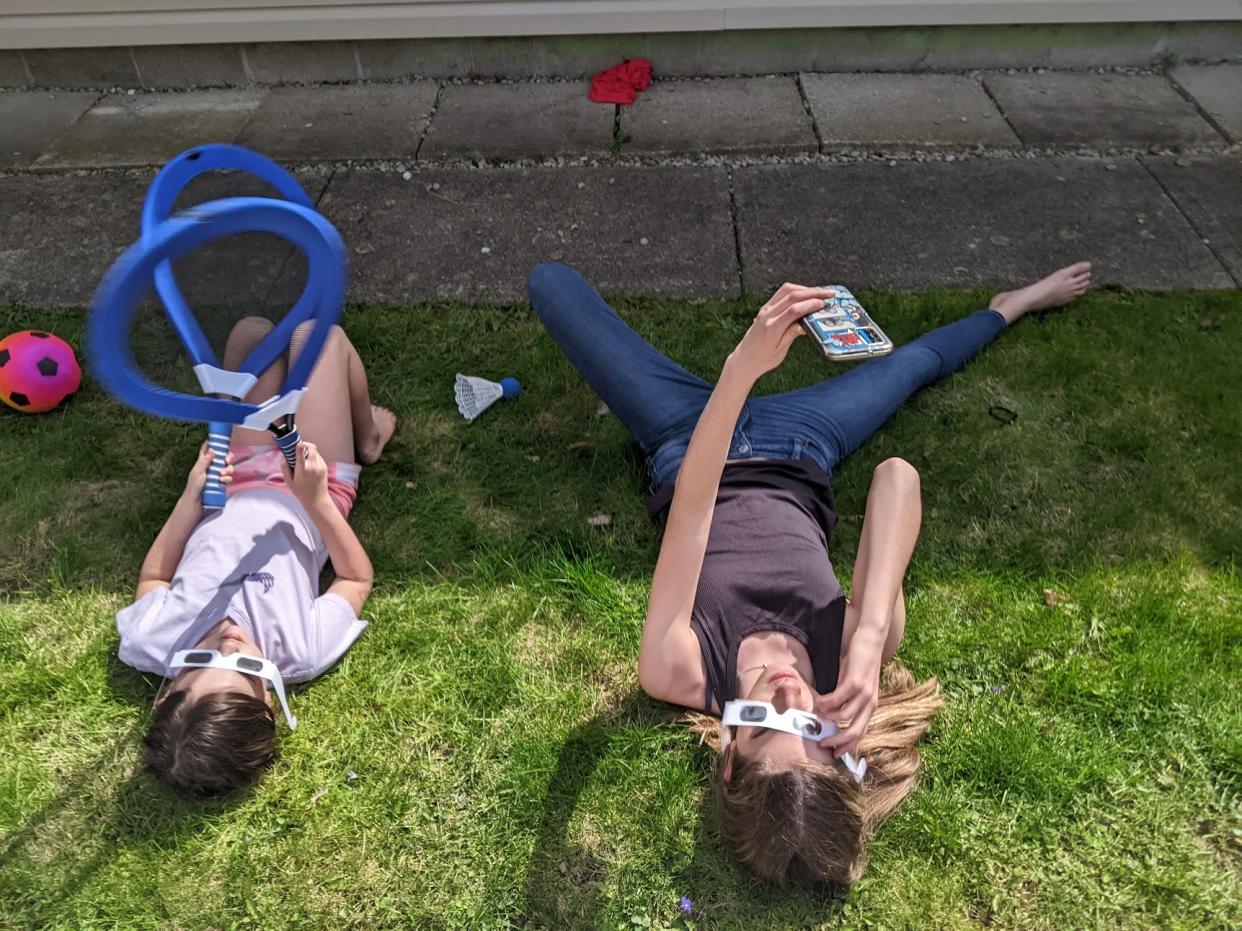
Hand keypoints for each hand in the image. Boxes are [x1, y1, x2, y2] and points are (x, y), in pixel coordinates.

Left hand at [183, 442, 232, 499]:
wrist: (197, 502)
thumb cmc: (194, 486)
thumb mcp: (198, 471)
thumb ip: (205, 460)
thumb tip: (212, 449)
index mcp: (203, 462)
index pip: (208, 449)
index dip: (213, 443)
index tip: (220, 441)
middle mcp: (211, 466)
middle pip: (223, 457)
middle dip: (228, 457)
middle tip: (226, 460)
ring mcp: (217, 474)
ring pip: (228, 467)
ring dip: (228, 469)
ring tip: (222, 474)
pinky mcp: (222, 482)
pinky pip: (229, 477)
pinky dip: (227, 478)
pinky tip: (222, 481)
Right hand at [281, 441, 330, 507]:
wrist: (317, 499)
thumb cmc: (301, 492)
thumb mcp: (289, 482)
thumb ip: (285, 469)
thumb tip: (283, 457)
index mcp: (303, 470)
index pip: (301, 454)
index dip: (299, 446)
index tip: (298, 442)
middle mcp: (313, 467)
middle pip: (312, 447)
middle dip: (305, 445)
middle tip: (299, 447)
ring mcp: (321, 466)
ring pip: (315, 451)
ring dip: (308, 451)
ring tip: (303, 459)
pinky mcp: (325, 467)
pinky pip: (318, 457)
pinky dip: (313, 457)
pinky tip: (309, 465)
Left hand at [725, 283, 834, 382]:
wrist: (744, 359)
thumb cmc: (762, 359)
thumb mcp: (780, 350)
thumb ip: (792, 334)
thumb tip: (805, 323)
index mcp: (771, 327)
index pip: (793, 310)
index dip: (810, 305)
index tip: (823, 304)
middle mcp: (767, 315)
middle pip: (791, 296)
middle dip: (812, 292)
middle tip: (829, 294)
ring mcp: (765, 310)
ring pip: (786, 290)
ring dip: (804, 289)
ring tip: (820, 293)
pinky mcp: (765, 309)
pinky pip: (781, 294)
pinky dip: (795, 291)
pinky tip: (806, 295)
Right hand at [814, 631, 883, 757]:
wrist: (871, 639)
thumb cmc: (860, 661)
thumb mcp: (855, 684)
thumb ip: (847, 699)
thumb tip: (830, 712)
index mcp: (870, 706)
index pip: (860, 732)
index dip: (847, 745)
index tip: (834, 752)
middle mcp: (870, 703)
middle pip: (855, 731)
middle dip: (837, 740)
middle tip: (822, 743)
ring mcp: (864, 693)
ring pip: (844, 716)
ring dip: (827, 718)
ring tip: (814, 715)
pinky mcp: (855, 681)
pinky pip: (837, 699)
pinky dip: (825, 703)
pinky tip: (816, 702)